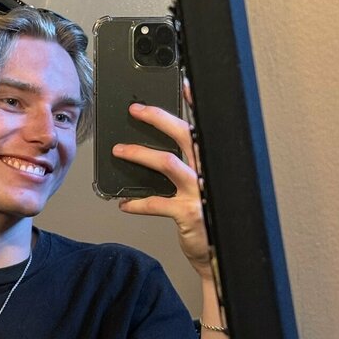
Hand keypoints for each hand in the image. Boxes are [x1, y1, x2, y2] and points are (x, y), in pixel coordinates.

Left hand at [112, 80, 210, 276]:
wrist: (219, 255)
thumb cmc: (207, 215)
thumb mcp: (200, 186)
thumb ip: (186, 166)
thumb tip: (153, 149)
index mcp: (211, 161)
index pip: (202, 125)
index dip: (194, 103)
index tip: (182, 83)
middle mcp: (208, 172)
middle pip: (184, 135)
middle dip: (158, 119)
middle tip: (136, 110)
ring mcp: (200, 192)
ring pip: (168, 163)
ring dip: (140, 154)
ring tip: (119, 151)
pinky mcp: (189, 213)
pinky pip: (157, 203)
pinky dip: (137, 202)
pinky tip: (124, 203)